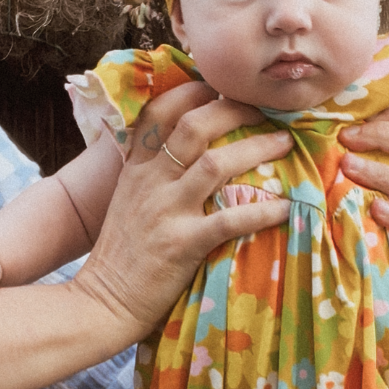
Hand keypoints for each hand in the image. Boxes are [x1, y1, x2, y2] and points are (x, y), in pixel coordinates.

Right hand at [75, 86, 291, 337]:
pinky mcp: (182, 244)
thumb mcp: (126, 202)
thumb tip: (187, 154)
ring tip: (286, 144)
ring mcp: (166, 211)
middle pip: (194, 125)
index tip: (225, 87)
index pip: (160, 111)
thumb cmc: (121, 255)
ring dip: (256, 149)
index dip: (195, 92)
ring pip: (215, 164)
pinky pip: (230, 220)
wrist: (102, 301)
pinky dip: (263, 211)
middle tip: (266, 110)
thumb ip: (151, 174)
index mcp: (136, 168)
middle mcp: (150, 182)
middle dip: (235, 109)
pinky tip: (286, 207)